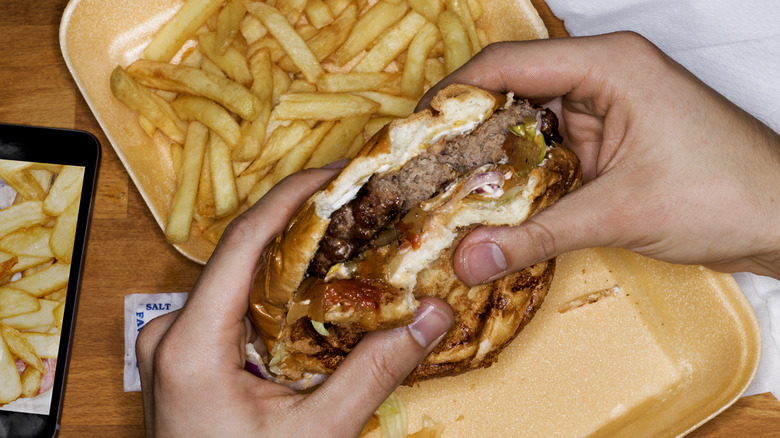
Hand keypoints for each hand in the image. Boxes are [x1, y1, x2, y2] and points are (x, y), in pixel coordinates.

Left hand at [135, 167, 453, 436]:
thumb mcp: (316, 434)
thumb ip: (374, 372)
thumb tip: (431, 318)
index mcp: (190, 344)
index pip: (244, 243)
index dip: (292, 198)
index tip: (335, 174)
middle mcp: (172, 332)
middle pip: (242, 254)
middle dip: (302, 225)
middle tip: (356, 203)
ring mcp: (175, 344)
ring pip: (240, 279)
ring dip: (292, 258)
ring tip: (346, 237)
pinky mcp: (187, 355)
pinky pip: (234, 305)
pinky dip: (277, 290)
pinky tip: (316, 287)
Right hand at [420, 31, 779, 282]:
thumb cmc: (725, 194)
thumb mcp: (620, 213)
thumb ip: (537, 235)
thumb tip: (469, 259)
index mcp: (608, 65)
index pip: (508, 65)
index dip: (453, 94)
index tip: (414, 132)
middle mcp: (602, 76)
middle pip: (511, 90)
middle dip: (465, 130)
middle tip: (421, 169)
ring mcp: (606, 108)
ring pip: (527, 122)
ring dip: (491, 156)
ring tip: (445, 189)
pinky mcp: (609, 139)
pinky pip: (549, 148)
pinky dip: (521, 173)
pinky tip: (494, 202)